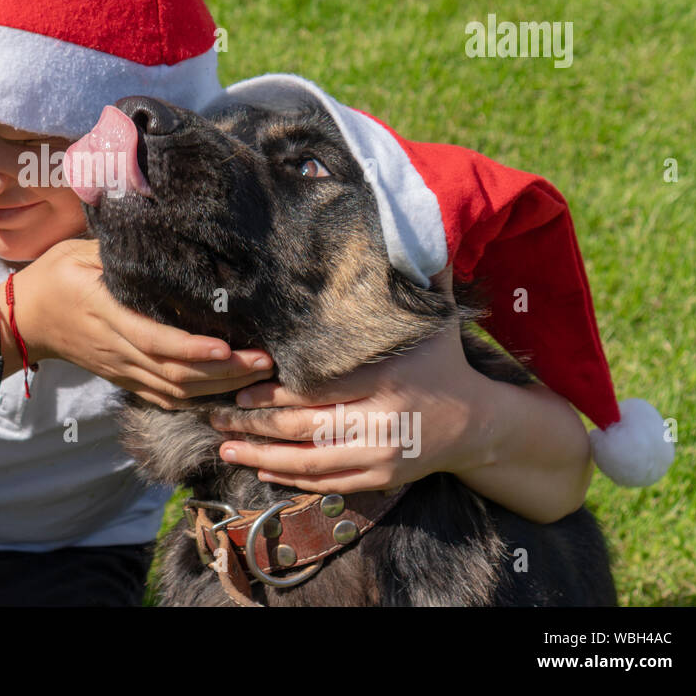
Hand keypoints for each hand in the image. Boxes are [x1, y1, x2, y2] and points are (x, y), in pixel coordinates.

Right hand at [14, 238, 274, 409]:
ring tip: (257, 375)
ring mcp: (120, 370)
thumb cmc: (54, 276)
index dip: (190, 348)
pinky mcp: (124, 379)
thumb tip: (162, 227)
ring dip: (218, 388)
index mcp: (104, 314)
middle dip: (223, 373)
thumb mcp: (79, 252)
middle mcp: (115, 349)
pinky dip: (198, 399)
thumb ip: (119, 248)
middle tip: (265, 362)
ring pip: (174, 390)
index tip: (226, 348)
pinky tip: (228, 391)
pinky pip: (165, 398)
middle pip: (174, 372)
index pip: (152, 339)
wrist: (22, 320)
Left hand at [208, 269, 497, 492]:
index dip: (278, 387)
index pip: (322, 385)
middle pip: (307, 424)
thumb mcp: (433, 316)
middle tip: (215, 412)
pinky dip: (291, 479)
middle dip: (256, 420)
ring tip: (224, 446)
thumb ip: (411, 275)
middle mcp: (383, 419)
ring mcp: (381, 454)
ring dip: (262, 456)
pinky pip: (327, 482)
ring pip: (310, 459)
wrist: (481, 423)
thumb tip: (398, 215)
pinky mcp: (380, 479)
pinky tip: (259, 470)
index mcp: (389, 378)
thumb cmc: (443, 360)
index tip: (242, 381)